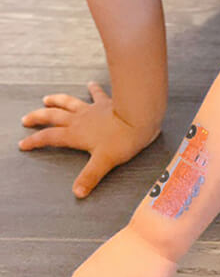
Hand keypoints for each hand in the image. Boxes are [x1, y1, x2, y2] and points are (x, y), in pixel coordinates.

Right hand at [19, 81, 160, 197]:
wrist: (139, 118)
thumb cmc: (122, 140)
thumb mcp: (103, 162)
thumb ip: (89, 177)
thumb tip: (78, 193)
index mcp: (75, 134)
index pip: (49, 138)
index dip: (35, 141)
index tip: (23, 144)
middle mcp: (79, 120)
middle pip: (52, 116)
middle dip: (38, 118)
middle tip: (26, 119)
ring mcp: (91, 109)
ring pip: (68, 102)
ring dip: (56, 100)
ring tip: (46, 99)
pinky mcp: (105, 103)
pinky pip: (96, 94)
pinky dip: (92, 89)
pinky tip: (90, 84)